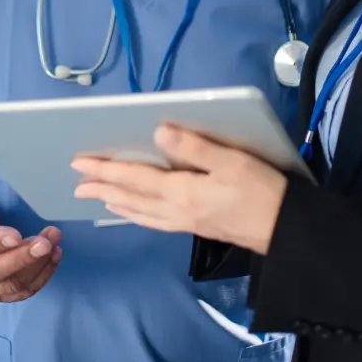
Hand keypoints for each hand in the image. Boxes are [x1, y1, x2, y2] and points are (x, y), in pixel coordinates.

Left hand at [71, 125, 287, 253]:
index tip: (80, 163)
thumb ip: (195, 147)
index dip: (106, 169)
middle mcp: (176, 210)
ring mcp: (185, 222)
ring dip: (117, 203)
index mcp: (182, 192)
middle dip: (103, 188)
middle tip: (77, 184)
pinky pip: (155, 221)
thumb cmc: (261, 190)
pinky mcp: (196, 227)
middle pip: (131, 198)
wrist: (284, 230)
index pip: (135, 177)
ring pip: (141, 212)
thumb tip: (158, 132)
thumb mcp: (232, 161)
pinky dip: (137, 215)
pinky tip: (137, 213)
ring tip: (99, 198)